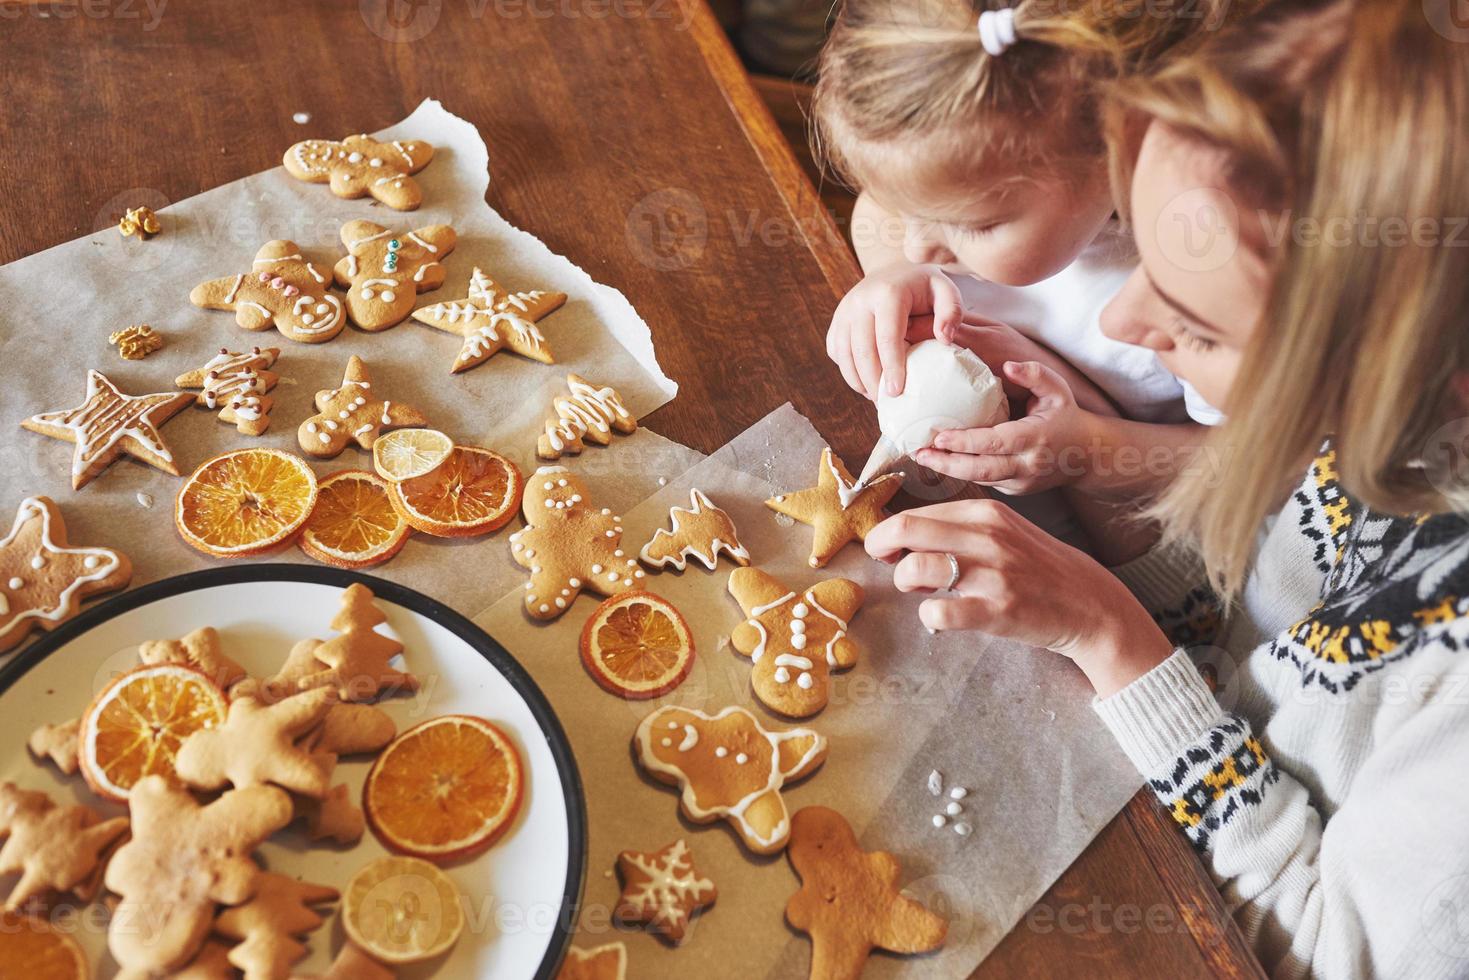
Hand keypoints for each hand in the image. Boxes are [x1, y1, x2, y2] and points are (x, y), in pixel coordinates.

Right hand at [826, 263, 961, 398]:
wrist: (895, 270)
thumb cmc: (925, 287)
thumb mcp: (945, 291)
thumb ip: (952, 313)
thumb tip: (944, 340)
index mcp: (888, 293)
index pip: (887, 337)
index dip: (891, 367)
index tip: (897, 392)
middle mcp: (860, 299)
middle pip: (862, 350)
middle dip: (873, 381)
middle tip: (887, 403)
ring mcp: (844, 309)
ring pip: (843, 354)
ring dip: (858, 380)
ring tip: (875, 398)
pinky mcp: (836, 319)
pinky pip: (835, 351)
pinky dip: (847, 371)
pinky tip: (865, 382)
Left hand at [864, 498, 1173, 695]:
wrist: (1088, 603)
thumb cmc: (1036, 567)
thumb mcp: (1003, 530)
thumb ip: (959, 527)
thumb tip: (904, 532)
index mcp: (984, 513)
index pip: (912, 513)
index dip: (888, 533)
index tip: (889, 548)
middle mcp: (986, 537)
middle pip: (904, 530)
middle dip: (881, 548)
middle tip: (889, 563)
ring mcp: (991, 574)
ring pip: (913, 569)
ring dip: (906, 584)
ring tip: (924, 592)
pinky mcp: (996, 611)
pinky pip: (937, 613)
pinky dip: (929, 617)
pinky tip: (944, 617)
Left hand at [917, 360, 1100, 493]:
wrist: (1087, 456)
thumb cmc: (1067, 417)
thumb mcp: (1058, 390)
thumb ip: (1034, 375)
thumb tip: (1007, 366)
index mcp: (1035, 438)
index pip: (995, 443)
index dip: (965, 442)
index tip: (939, 436)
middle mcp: (1027, 465)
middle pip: (981, 469)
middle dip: (947, 463)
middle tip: (919, 452)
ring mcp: (1021, 482)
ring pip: (979, 479)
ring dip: (949, 470)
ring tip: (922, 457)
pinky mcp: (1015, 490)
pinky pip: (985, 482)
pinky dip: (962, 473)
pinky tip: (941, 462)